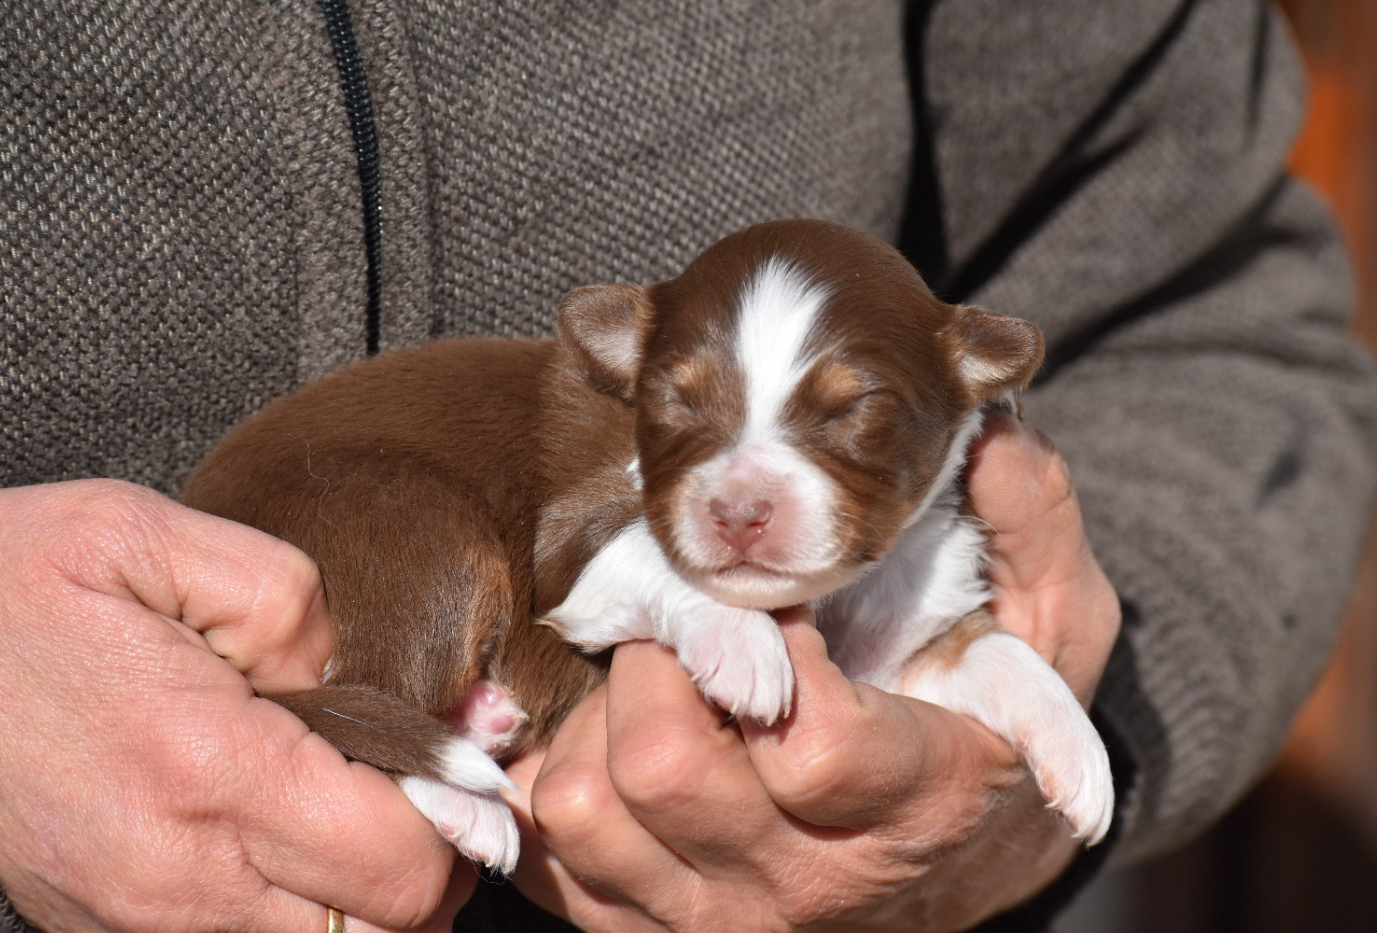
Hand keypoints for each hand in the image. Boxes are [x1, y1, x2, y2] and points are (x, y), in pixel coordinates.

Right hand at [0, 480, 466, 931]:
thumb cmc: (35, 578)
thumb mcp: (172, 543)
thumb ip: (303, 612)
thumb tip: (378, 690)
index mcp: (206, 768)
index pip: (395, 866)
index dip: (455, 827)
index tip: (454, 775)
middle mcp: (170, 871)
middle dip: (423, 878)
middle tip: (419, 804)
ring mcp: (126, 919)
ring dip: (358, 903)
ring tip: (355, 822)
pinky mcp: (95, 930)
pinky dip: (288, 914)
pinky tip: (281, 844)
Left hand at [503, 412, 1119, 930]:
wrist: (950, 854)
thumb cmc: (990, 722)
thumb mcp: (1048, 621)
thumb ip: (1029, 522)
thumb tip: (989, 424)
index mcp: (915, 800)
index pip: (814, 749)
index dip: (776, 653)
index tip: (782, 604)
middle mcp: (807, 879)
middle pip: (665, 769)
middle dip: (661, 661)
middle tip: (695, 629)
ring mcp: (715, 912)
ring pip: (584, 806)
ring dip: (597, 715)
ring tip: (658, 682)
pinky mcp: (641, 920)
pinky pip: (550, 845)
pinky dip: (557, 769)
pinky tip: (611, 733)